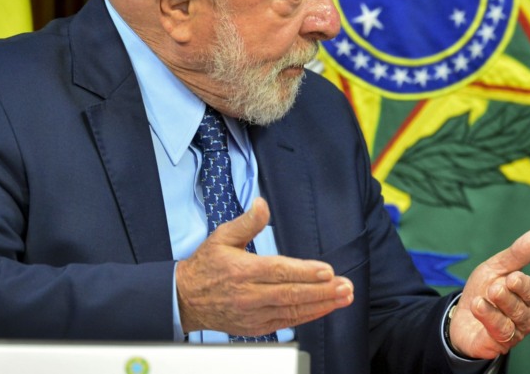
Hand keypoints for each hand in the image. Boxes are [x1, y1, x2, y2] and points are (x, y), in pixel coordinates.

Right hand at [175, 197, 353, 335]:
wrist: (184, 299)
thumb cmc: (206, 265)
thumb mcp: (221, 237)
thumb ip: (246, 222)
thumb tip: (262, 204)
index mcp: (242, 271)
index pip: (278, 271)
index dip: (305, 272)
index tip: (327, 271)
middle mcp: (248, 295)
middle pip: (291, 293)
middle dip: (322, 291)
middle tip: (345, 286)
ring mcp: (252, 314)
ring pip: (292, 310)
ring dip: (321, 305)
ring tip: (343, 297)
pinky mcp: (255, 327)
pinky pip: (286, 322)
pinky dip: (307, 316)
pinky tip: (324, 308)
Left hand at [448, 227, 529, 359]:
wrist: (459, 317)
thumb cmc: (483, 290)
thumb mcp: (496, 268)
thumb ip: (518, 253)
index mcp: (526, 296)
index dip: (522, 284)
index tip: (512, 277)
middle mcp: (524, 315)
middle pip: (522, 307)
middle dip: (508, 297)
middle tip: (495, 288)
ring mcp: (513, 333)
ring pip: (511, 321)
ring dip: (496, 308)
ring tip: (483, 298)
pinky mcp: (499, 345)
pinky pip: (499, 333)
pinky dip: (489, 319)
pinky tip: (478, 307)